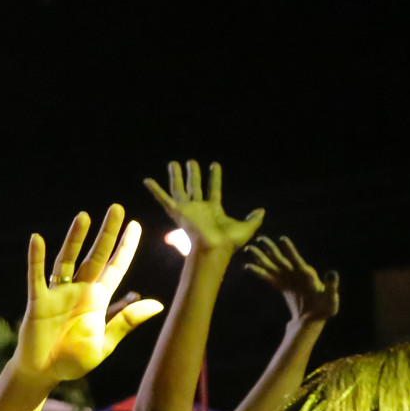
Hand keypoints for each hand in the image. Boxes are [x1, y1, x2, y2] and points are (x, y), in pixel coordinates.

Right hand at [8, 205, 165, 388]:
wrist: (44, 373)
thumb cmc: (74, 360)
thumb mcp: (105, 343)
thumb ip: (126, 321)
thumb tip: (157, 303)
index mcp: (99, 300)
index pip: (116, 267)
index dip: (126, 247)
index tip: (135, 224)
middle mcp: (80, 290)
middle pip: (96, 256)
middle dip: (107, 233)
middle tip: (117, 209)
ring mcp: (58, 293)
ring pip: (68, 260)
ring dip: (75, 239)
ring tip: (84, 216)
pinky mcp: (38, 301)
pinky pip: (37, 276)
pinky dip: (36, 258)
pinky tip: (37, 240)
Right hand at [143, 160, 262, 256]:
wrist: (214, 248)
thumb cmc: (229, 242)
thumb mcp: (247, 227)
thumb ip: (254, 219)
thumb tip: (262, 211)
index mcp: (213, 210)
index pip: (213, 190)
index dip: (214, 177)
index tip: (215, 165)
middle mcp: (198, 208)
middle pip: (194, 187)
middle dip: (193, 174)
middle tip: (190, 162)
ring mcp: (187, 209)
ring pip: (179, 188)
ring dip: (176, 176)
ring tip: (173, 163)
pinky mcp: (177, 212)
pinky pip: (164, 199)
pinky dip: (155, 190)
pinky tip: (147, 180)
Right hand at [242, 235, 338, 324]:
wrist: (314, 317)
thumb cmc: (325, 307)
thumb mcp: (331, 297)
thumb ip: (331, 285)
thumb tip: (332, 273)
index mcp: (306, 274)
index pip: (296, 259)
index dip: (290, 250)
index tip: (282, 239)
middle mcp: (294, 273)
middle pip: (280, 258)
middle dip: (270, 248)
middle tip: (260, 238)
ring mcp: (286, 278)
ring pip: (270, 265)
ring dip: (260, 257)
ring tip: (249, 248)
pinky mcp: (280, 285)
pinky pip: (266, 277)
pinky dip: (258, 271)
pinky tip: (247, 267)